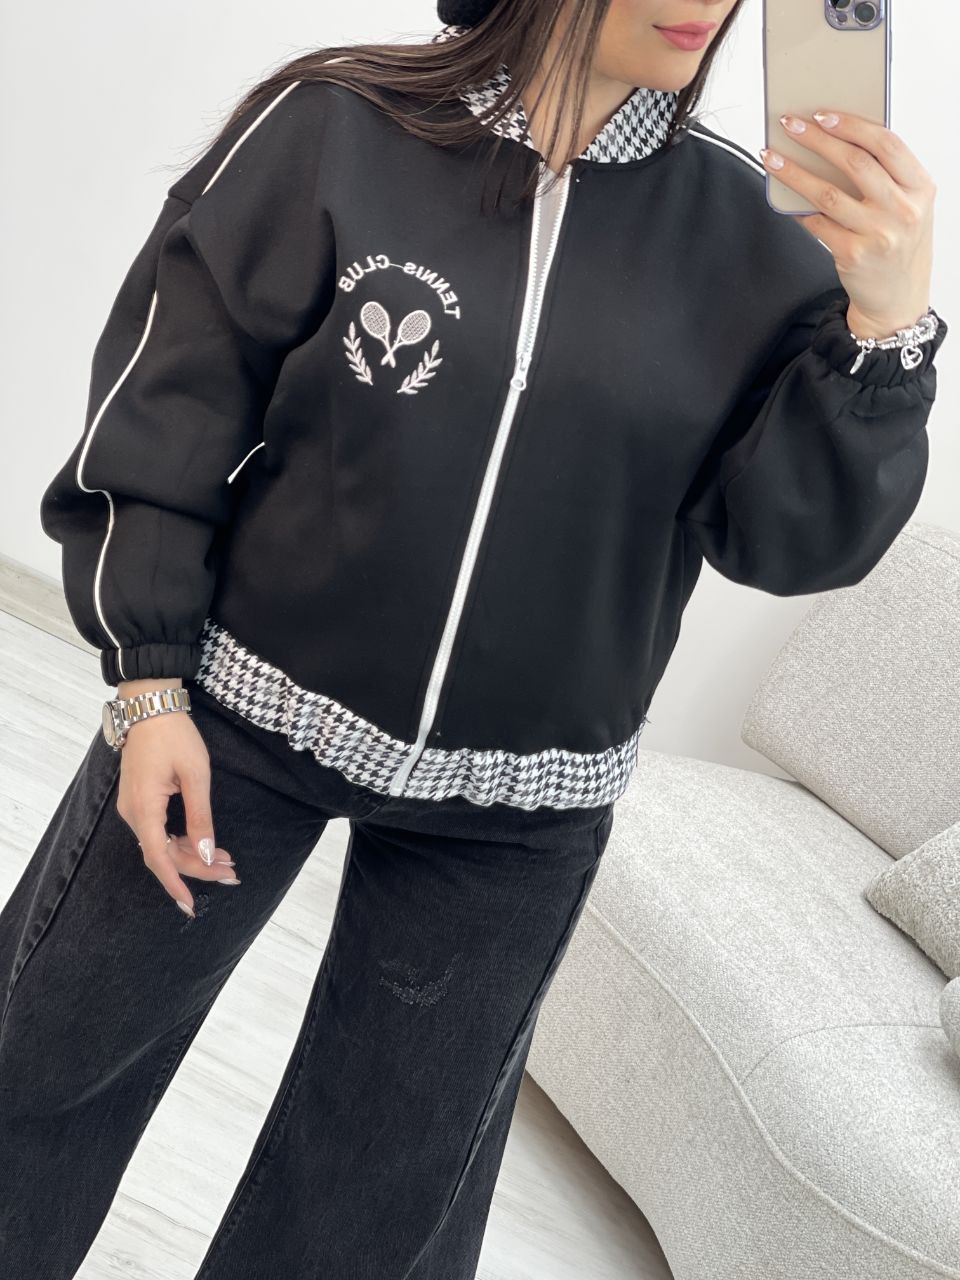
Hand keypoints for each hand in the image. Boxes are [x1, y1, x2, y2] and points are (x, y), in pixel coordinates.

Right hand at [115, 710, 238, 916]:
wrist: (150, 706)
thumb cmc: (175, 736)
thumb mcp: (196, 775)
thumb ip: (201, 817)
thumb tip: (207, 852)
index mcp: (144, 808)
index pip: (159, 858)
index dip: (176, 884)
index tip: (192, 906)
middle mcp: (133, 813)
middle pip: (164, 854)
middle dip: (197, 868)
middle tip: (231, 873)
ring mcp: (134, 807)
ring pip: (162, 844)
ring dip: (192, 855)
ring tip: (226, 860)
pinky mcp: (140, 801)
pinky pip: (159, 831)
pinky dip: (182, 840)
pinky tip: (205, 844)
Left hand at [760, 110, 935, 337]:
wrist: (898, 299)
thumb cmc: (899, 244)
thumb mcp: (909, 206)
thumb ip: (886, 177)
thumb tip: (835, 141)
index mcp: (920, 188)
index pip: (886, 144)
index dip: (852, 125)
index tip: (822, 114)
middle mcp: (903, 210)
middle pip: (854, 163)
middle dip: (816, 139)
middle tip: (790, 125)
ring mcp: (878, 234)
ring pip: (827, 193)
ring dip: (794, 172)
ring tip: (772, 158)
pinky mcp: (853, 255)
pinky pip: (817, 224)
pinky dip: (798, 209)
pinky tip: (784, 197)